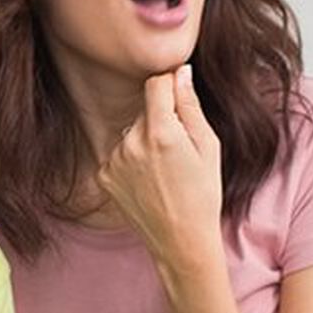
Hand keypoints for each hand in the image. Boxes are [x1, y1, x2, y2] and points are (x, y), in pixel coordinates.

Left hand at [96, 65, 224, 266]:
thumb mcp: (208, 146)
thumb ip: (190, 105)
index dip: (170, 85)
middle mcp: (131, 142)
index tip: (179, 95)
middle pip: (145, 110)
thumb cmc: (203, 194)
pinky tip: (149, 181)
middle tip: (180, 151)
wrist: (182, 241)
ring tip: (165, 170)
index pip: (156, 83)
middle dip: (161, 120)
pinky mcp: (104, 175)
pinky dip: (132, 160)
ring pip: (132, 132)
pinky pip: (120, 153)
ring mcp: (114, 160)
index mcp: (161, 132)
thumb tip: (181, 71)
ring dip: (146, 140)